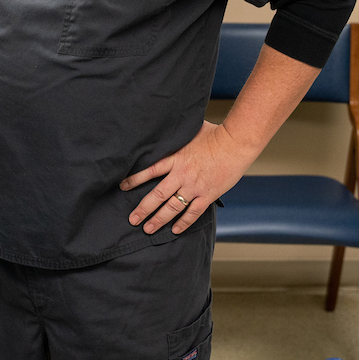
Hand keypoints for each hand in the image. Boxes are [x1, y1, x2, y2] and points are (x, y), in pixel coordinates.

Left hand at [120, 121, 256, 234]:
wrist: (236, 143)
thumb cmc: (215, 134)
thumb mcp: (188, 132)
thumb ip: (175, 137)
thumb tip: (164, 130)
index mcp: (175, 158)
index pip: (149, 171)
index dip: (135, 180)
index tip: (123, 187)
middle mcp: (182, 174)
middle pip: (158, 195)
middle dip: (143, 209)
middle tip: (132, 220)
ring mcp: (195, 186)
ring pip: (173, 207)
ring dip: (159, 219)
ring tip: (148, 229)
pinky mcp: (208, 194)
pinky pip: (193, 212)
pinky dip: (183, 222)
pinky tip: (174, 230)